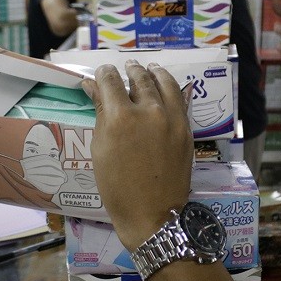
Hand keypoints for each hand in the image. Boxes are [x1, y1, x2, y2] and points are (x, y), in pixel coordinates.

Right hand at [82, 61, 191, 249]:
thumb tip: (93, 87)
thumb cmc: (117, 187)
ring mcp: (172, 119)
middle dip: (130, 70)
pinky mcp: (186, 128)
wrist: (152, 213)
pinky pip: (179, 99)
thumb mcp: (100, 149)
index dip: (103, 74)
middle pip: (139, 78)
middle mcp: (148, 111)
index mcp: (120, 117)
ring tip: (149, 68)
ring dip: (153, 73)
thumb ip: (100, 113)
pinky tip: (165, 85)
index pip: (110, 81)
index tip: (102, 74)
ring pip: (164, 83)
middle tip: (127, 68)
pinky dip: (170, 88)